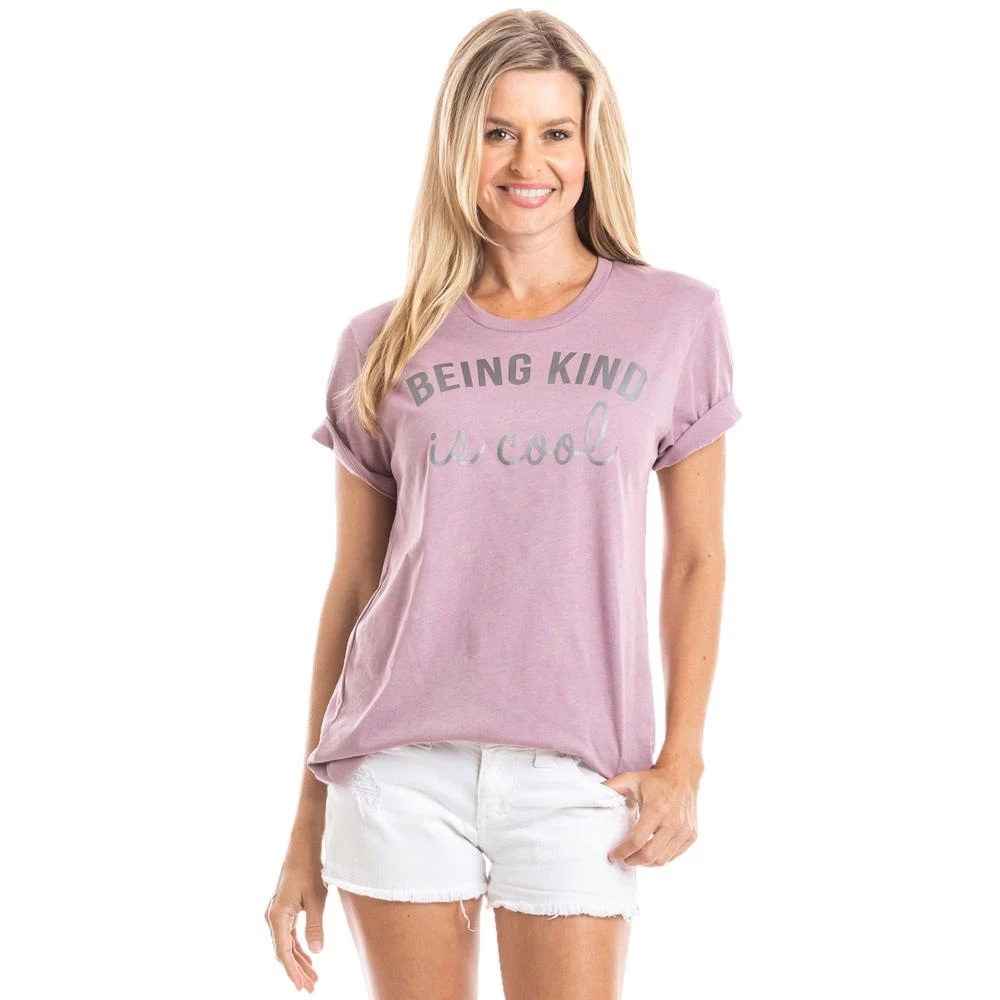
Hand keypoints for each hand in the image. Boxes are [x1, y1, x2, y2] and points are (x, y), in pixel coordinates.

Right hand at [264, 854, 326, 991]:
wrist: (303, 847)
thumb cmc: (310, 869)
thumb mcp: (316, 899)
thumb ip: (315, 926)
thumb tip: (316, 952)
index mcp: (277, 916)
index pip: (283, 952)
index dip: (293, 971)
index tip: (302, 986)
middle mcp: (272, 916)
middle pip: (283, 951)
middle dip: (297, 970)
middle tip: (311, 987)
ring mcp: (276, 913)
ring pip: (286, 944)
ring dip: (298, 960)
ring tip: (313, 976)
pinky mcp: (283, 909)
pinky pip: (288, 934)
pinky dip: (297, 947)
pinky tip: (308, 957)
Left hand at [603, 761, 700, 866]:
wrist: (683, 776)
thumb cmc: (654, 779)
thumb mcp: (630, 779)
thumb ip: (610, 788)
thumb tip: (591, 796)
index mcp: (657, 809)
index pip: (637, 841)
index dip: (622, 851)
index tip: (612, 855)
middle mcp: (673, 822)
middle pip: (650, 855)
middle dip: (632, 861)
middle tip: (622, 859)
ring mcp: (685, 831)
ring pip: (663, 859)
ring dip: (646, 863)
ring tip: (634, 857)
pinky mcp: (692, 835)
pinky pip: (673, 856)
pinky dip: (660, 858)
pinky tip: (650, 853)